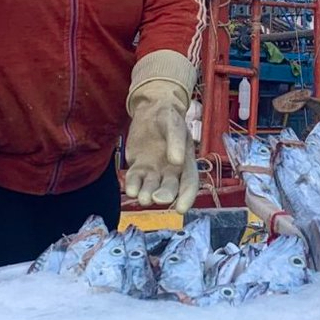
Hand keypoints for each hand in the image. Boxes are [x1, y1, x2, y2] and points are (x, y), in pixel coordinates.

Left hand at [122, 93, 197, 211]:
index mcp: (186, 162)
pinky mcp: (138, 168)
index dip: (187, 198)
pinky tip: (130, 190)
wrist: (150, 110)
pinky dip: (132, 186)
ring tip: (141, 197)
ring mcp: (153, 171)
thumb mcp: (174, 123)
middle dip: (164, 196)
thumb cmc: (168, 117)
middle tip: (156, 198)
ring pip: (150, 188)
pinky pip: (135, 180)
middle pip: (169, 189)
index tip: (181, 209)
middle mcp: (171, 172)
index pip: (189, 184)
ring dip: (146, 195)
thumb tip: (177, 161)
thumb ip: (176, 140)